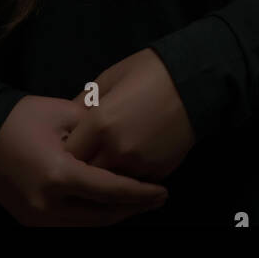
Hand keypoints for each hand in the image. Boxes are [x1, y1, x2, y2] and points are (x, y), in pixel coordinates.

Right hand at [0, 94, 169, 226]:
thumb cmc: (21, 117)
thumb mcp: (64, 112)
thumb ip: (96, 129)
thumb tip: (125, 141)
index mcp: (59, 174)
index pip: (110, 190)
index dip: (139, 193)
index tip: (163, 191)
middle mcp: (50, 204)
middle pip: (102, 215)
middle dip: (132, 208)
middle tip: (156, 198)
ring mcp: (38, 218)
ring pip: (88, 225)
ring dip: (113, 214)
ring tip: (137, 202)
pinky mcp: (31, 221)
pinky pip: (70, 223)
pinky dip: (92, 215)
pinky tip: (107, 203)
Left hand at [62, 48, 196, 181]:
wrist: (193, 80)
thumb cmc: (147, 72)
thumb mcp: (108, 79)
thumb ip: (83, 104)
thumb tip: (65, 124)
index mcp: (100, 124)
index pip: (68, 153)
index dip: (65, 150)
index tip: (67, 145)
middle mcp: (117, 150)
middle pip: (86, 174)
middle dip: (82, 167)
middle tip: (83, 156)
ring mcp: (139, 165)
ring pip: (109, 185)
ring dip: (104, 176)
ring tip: (104, 160)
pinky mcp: (158, 172)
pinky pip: (132, 183)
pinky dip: (126, 177)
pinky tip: (127, 162)